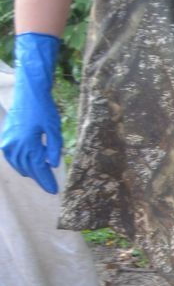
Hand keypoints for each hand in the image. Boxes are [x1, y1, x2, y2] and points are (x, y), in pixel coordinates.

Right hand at [1, 31, 63, 192]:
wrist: (28, 95)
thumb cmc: (44, 109)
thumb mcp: (54, 128)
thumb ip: (54, 147)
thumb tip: (52, 165)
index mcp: (28, 144)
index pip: (39, 168)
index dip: (46, 181)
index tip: (55, 190)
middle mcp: (15, 146)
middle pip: (29, 169)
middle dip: (40, 178)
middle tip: (51, 186)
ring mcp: (8, 143)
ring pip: (19, 165)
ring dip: (30, 172)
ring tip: (42, 178)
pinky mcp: (6, 139)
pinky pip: (12, 158)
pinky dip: (21, 164)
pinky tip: (28, 166)